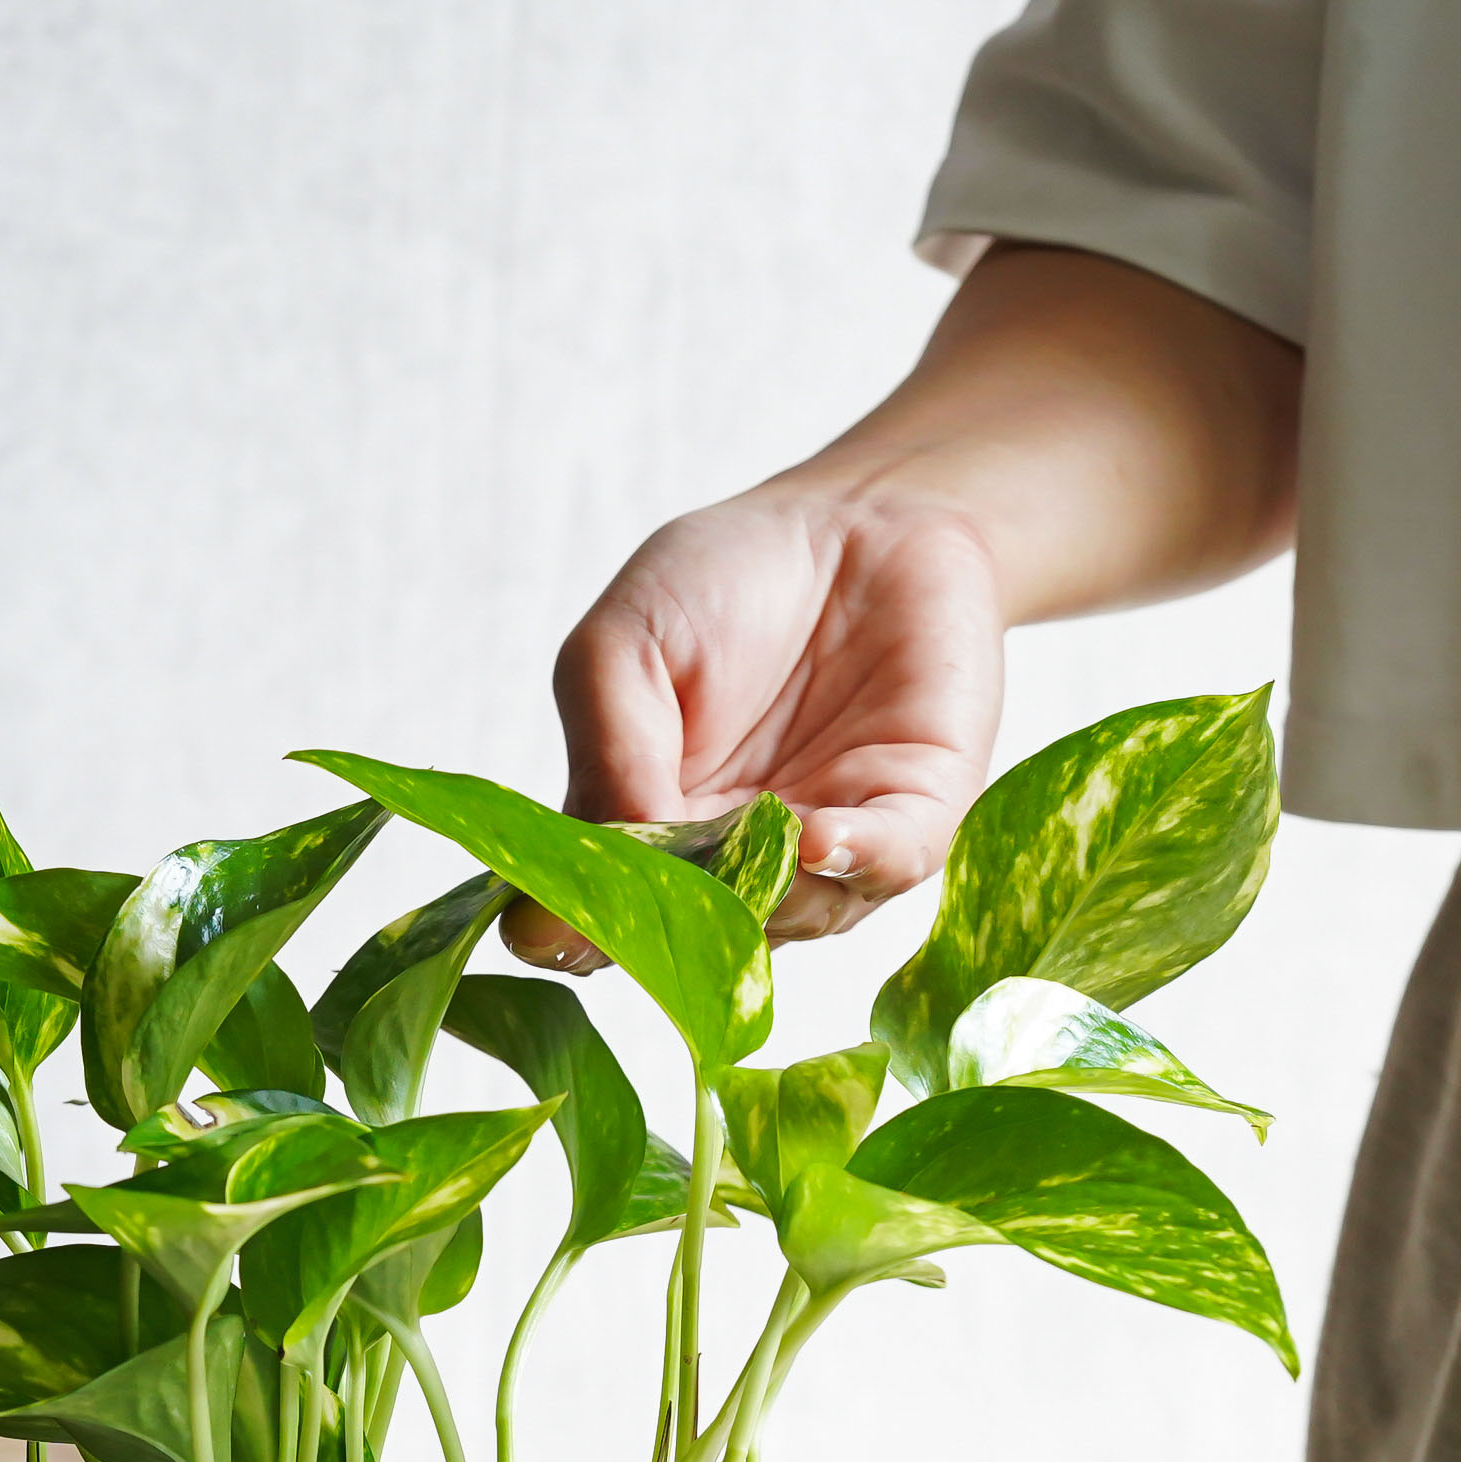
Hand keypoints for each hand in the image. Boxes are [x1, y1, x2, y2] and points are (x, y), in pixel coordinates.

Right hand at [515, 245, 1297, 973]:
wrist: (859, 521)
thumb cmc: (724, 584)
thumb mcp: (623, 646)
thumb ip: (605, 749)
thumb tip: (603, 857)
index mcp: (645, 837)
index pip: (597, 919)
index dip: (573, 928)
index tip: (547, 921)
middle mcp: (736, 870)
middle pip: (695, 940)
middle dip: (675, 923)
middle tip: (656, 889)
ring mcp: (826, 856)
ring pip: (791, 919)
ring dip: (764, 895)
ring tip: (744, 848)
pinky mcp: (913, 820)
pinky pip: (883, 869)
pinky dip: (848, 863)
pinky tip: (817, 839)